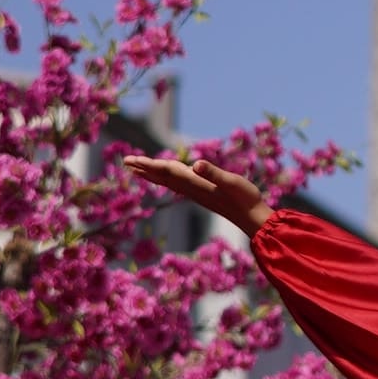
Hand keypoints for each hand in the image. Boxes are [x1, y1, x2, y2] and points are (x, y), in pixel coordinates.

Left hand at [117, 148, 272, 250]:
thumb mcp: (231, 181)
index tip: (132, 160)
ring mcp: (196, 192)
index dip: (149, 164)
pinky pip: (177, 184)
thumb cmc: (245, 198)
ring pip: (168, 181)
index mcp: (195, 183)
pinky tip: (165, 177)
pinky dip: (165, 179)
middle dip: (144, 168)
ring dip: (152, 174)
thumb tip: (196, 165)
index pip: (167, 171)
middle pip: (162, 177)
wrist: (252, 218)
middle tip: (125, 161)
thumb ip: (214, 173)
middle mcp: (192, 189)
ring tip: (138, 168)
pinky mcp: (202, 194)